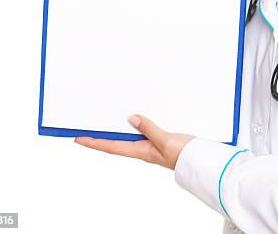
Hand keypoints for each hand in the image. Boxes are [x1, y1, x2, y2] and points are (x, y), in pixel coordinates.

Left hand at [74, 114, 194, 169]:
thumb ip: (148, 129)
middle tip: (87, 126)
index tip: (78, 138)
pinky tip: (134, 117)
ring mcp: (150, 144)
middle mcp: (142, 148)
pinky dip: (134, 123)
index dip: (94, 142)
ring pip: (128, 135)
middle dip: (101, 134)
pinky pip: (142, 129)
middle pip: (116, 141)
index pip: (111, 146)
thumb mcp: (164, 140)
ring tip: (105, 119)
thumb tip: (131, 118)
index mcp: (140, 151)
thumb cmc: (183, 155)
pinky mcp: (159, 138)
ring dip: (116, 128)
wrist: (199, 160)